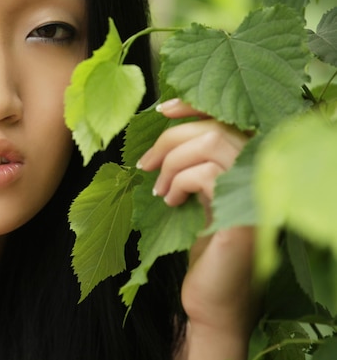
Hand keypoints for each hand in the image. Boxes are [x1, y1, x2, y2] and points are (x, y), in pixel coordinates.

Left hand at [137, 98, 256, 359]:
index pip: (228, 119)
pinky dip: (179, 181)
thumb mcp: (195, 198)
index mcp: (248, 168)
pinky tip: (170, 201)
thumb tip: (161, 136)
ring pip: (211, 144)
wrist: (211, 298)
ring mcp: (256, 193)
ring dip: (173, 161)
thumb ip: (190, 166)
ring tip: (159, 189)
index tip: (162, 110)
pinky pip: (206, 173)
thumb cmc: (202, 248)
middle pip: (214, 128)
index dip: (195, 107)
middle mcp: (259, 176)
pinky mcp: (244, 214)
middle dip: (171, 138)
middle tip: (145, 163)